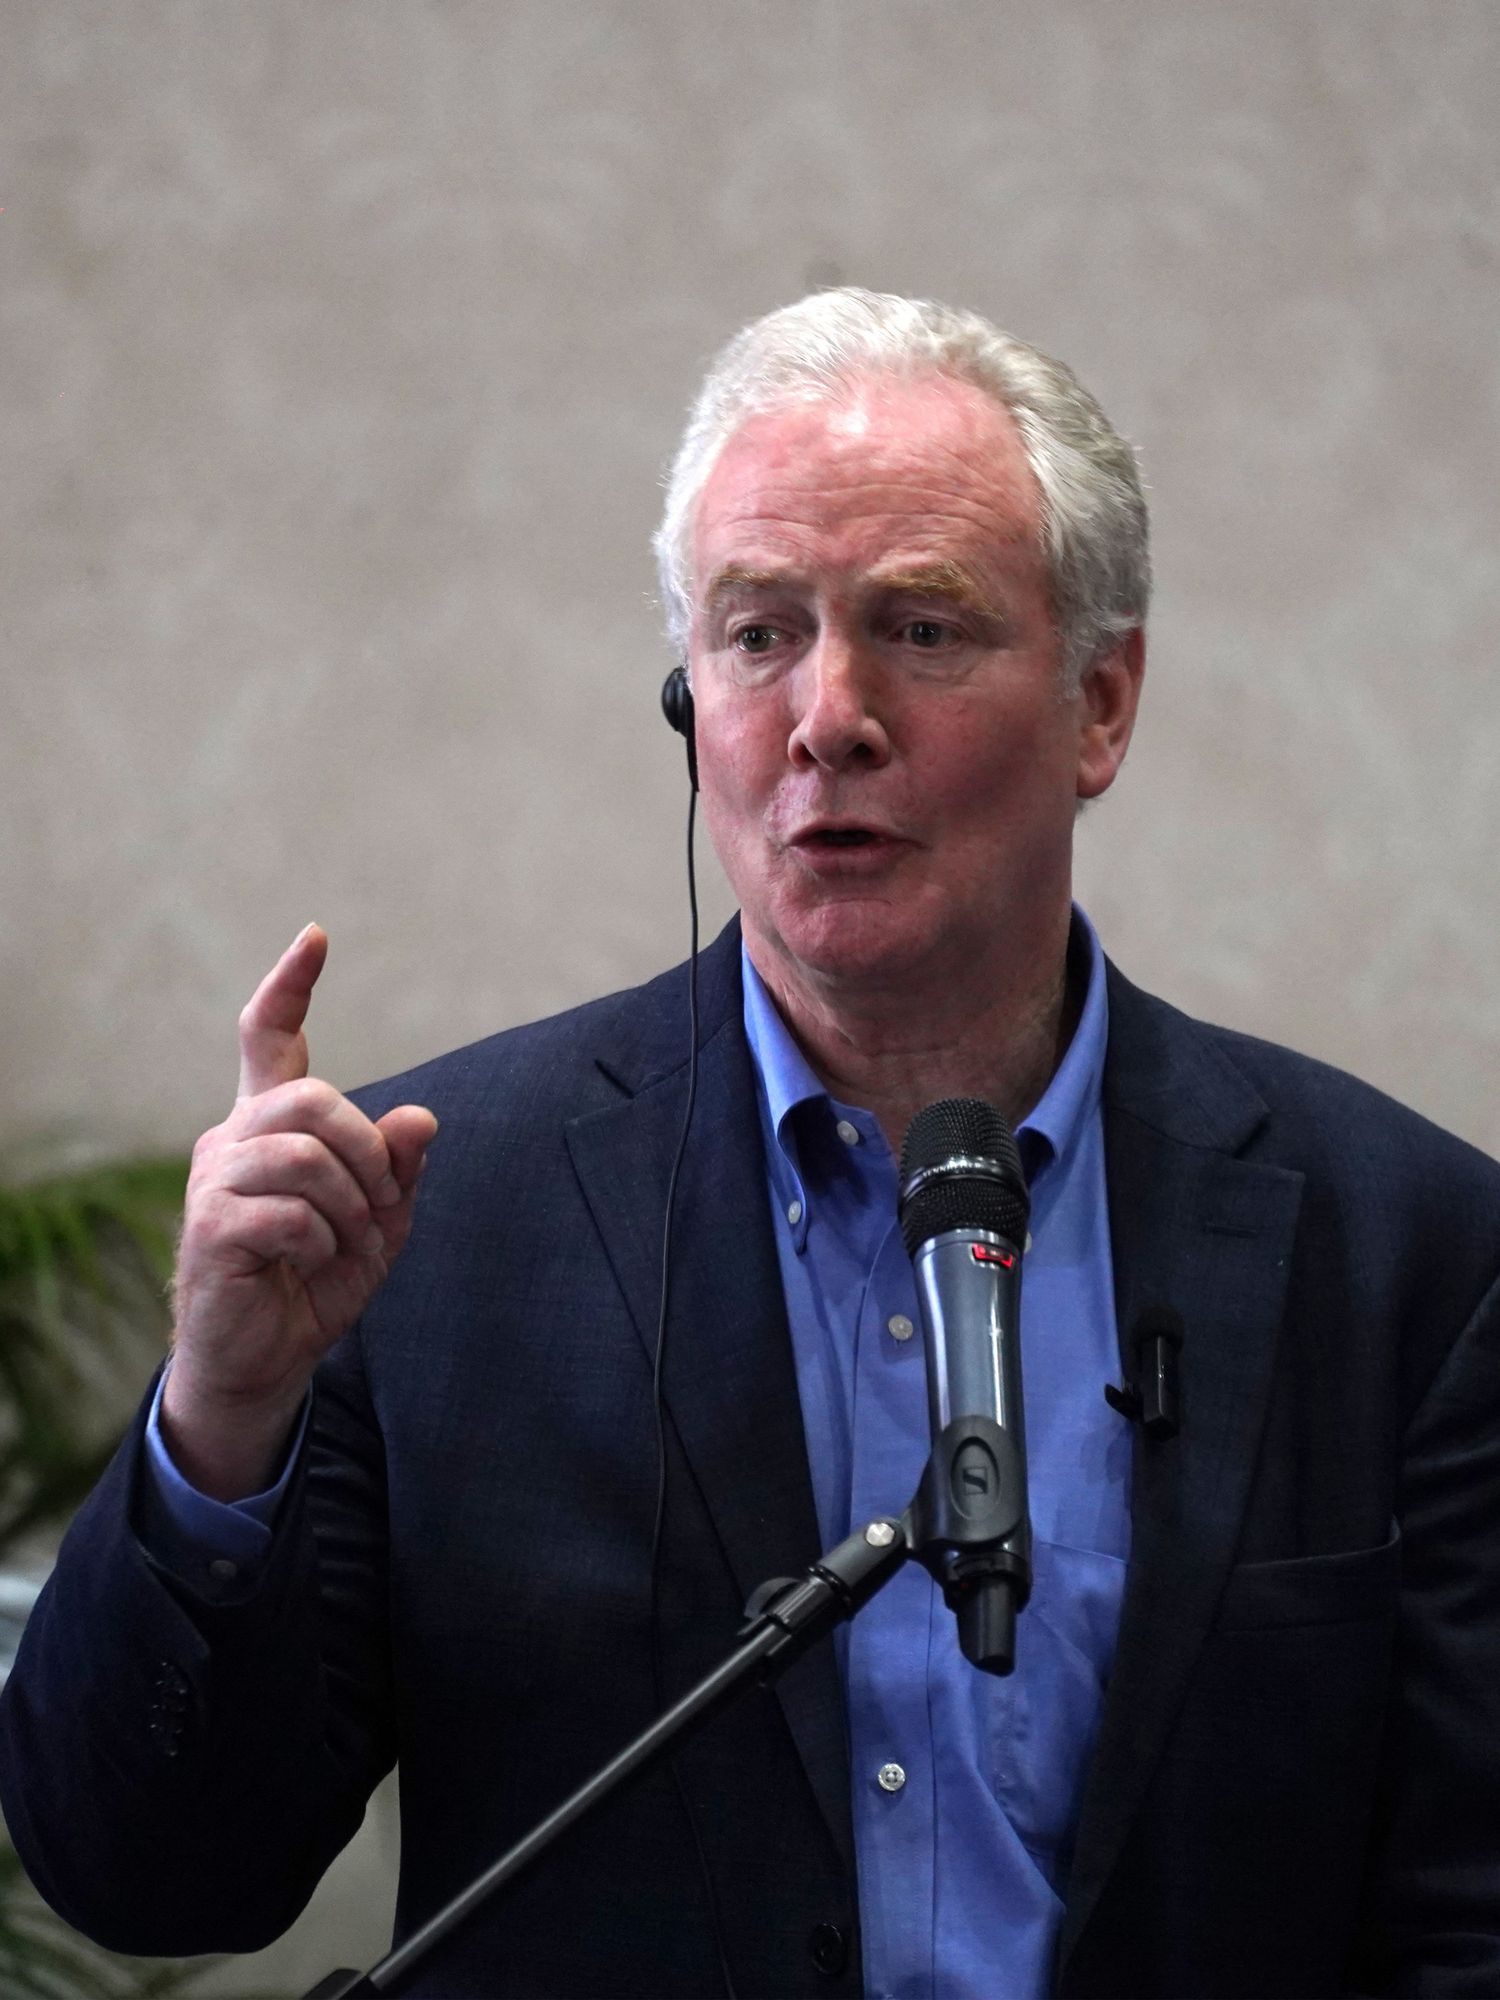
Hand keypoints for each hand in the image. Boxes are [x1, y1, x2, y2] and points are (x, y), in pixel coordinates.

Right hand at [162, 924, 437, 1499]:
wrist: (267, 1357)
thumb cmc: (318, 1278)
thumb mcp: (381, 1220)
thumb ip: (400, 1168)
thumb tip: (421, 1118)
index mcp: (271, 1123)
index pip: (270, 1036)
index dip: (291, 985)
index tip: (316, 937)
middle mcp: (234, 1136)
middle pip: (309, 1094)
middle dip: (366, 1146)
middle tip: (381, 1200)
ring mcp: (214, 1179)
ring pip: (302, 1152)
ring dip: (350, 1202)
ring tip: (351, 1241)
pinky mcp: (209, 1226)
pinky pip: (289, 1212)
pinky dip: (324, 1240)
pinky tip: (316, 1262)